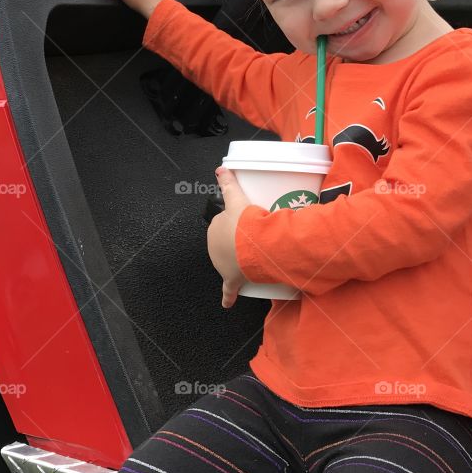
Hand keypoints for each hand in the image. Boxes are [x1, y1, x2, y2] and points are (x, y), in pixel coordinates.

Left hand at [207, 165, 252, 308]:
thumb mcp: (236, 200)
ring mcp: (222, 265)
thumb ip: (228, 184)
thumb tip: (220, 168)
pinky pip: (229, 290)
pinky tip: (227, 303)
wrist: (253, 245)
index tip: (247, 223)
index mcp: (214, 230)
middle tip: (257, 237)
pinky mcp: (232, 279)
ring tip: (256, 256)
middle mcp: (214, 248)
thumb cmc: (245, 224)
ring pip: (231, 261)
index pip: (223, 224)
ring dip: (239, 261)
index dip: (236, 223)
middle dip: (239, 241)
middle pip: (228, 243)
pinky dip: (227, 297)